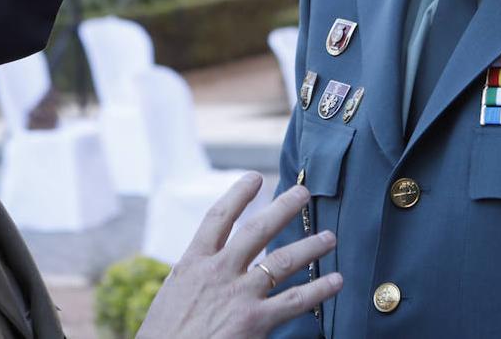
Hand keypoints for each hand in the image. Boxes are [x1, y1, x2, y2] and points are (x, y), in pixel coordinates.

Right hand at [137, 173, 341, 338]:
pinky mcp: (255, 320)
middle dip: (282, 208)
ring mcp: (239, 294)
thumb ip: (195, 278)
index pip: (218, 217)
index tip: (254, 178)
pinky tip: (336, 281)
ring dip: (310, 246)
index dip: (237, 194)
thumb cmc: (164, 335)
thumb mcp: (173, 295)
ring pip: (282, 260)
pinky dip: (319, 289)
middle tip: (302, 193)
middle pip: (257, 230)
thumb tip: (207, 270)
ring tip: (329, 237)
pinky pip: (295, 300)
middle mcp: (218, 271)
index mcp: (193, 262)